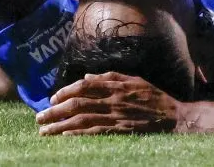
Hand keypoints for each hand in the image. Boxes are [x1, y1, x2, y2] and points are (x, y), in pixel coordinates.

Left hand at [36, 72, 179, 134]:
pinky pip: (94, 134)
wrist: (175, 118)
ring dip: (60, 126)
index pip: (84, 85)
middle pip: (77, 104)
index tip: (52, 98)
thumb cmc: (155, 98)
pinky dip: (77, 135)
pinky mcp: (120, 132)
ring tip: (44, 131)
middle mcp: (113, 100)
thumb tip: (86, 76)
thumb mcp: (135, 80)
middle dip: (55, 111)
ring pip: (81, 121)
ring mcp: (116, 117)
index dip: (65, 91)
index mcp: (116, 85)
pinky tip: (64, 137)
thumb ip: (111, 76)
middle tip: (38, 118)